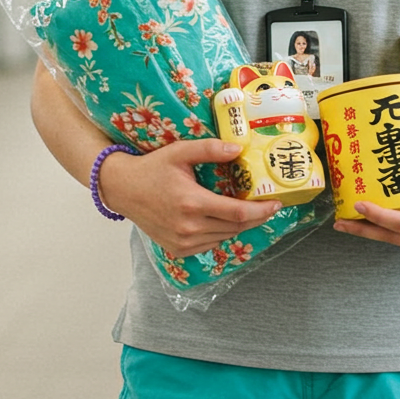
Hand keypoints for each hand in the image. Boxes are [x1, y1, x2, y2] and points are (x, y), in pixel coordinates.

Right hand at [100, 139, 282, 258]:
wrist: (123, 189)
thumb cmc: (152, 168)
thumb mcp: (180, 152)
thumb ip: (210, 149)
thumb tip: (238, 149)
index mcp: (192, 203)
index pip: (237, 213)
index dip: (261, 210)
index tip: (277, 204)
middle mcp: (188, 228)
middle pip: (235, 227)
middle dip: (256, 218)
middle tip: (268, 206)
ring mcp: (182, 242)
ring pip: (224, 237)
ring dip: (239, 226)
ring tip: (248, 211)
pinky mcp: (178, 249)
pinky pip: (210, 244)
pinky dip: (221, 233)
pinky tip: (222, 220)